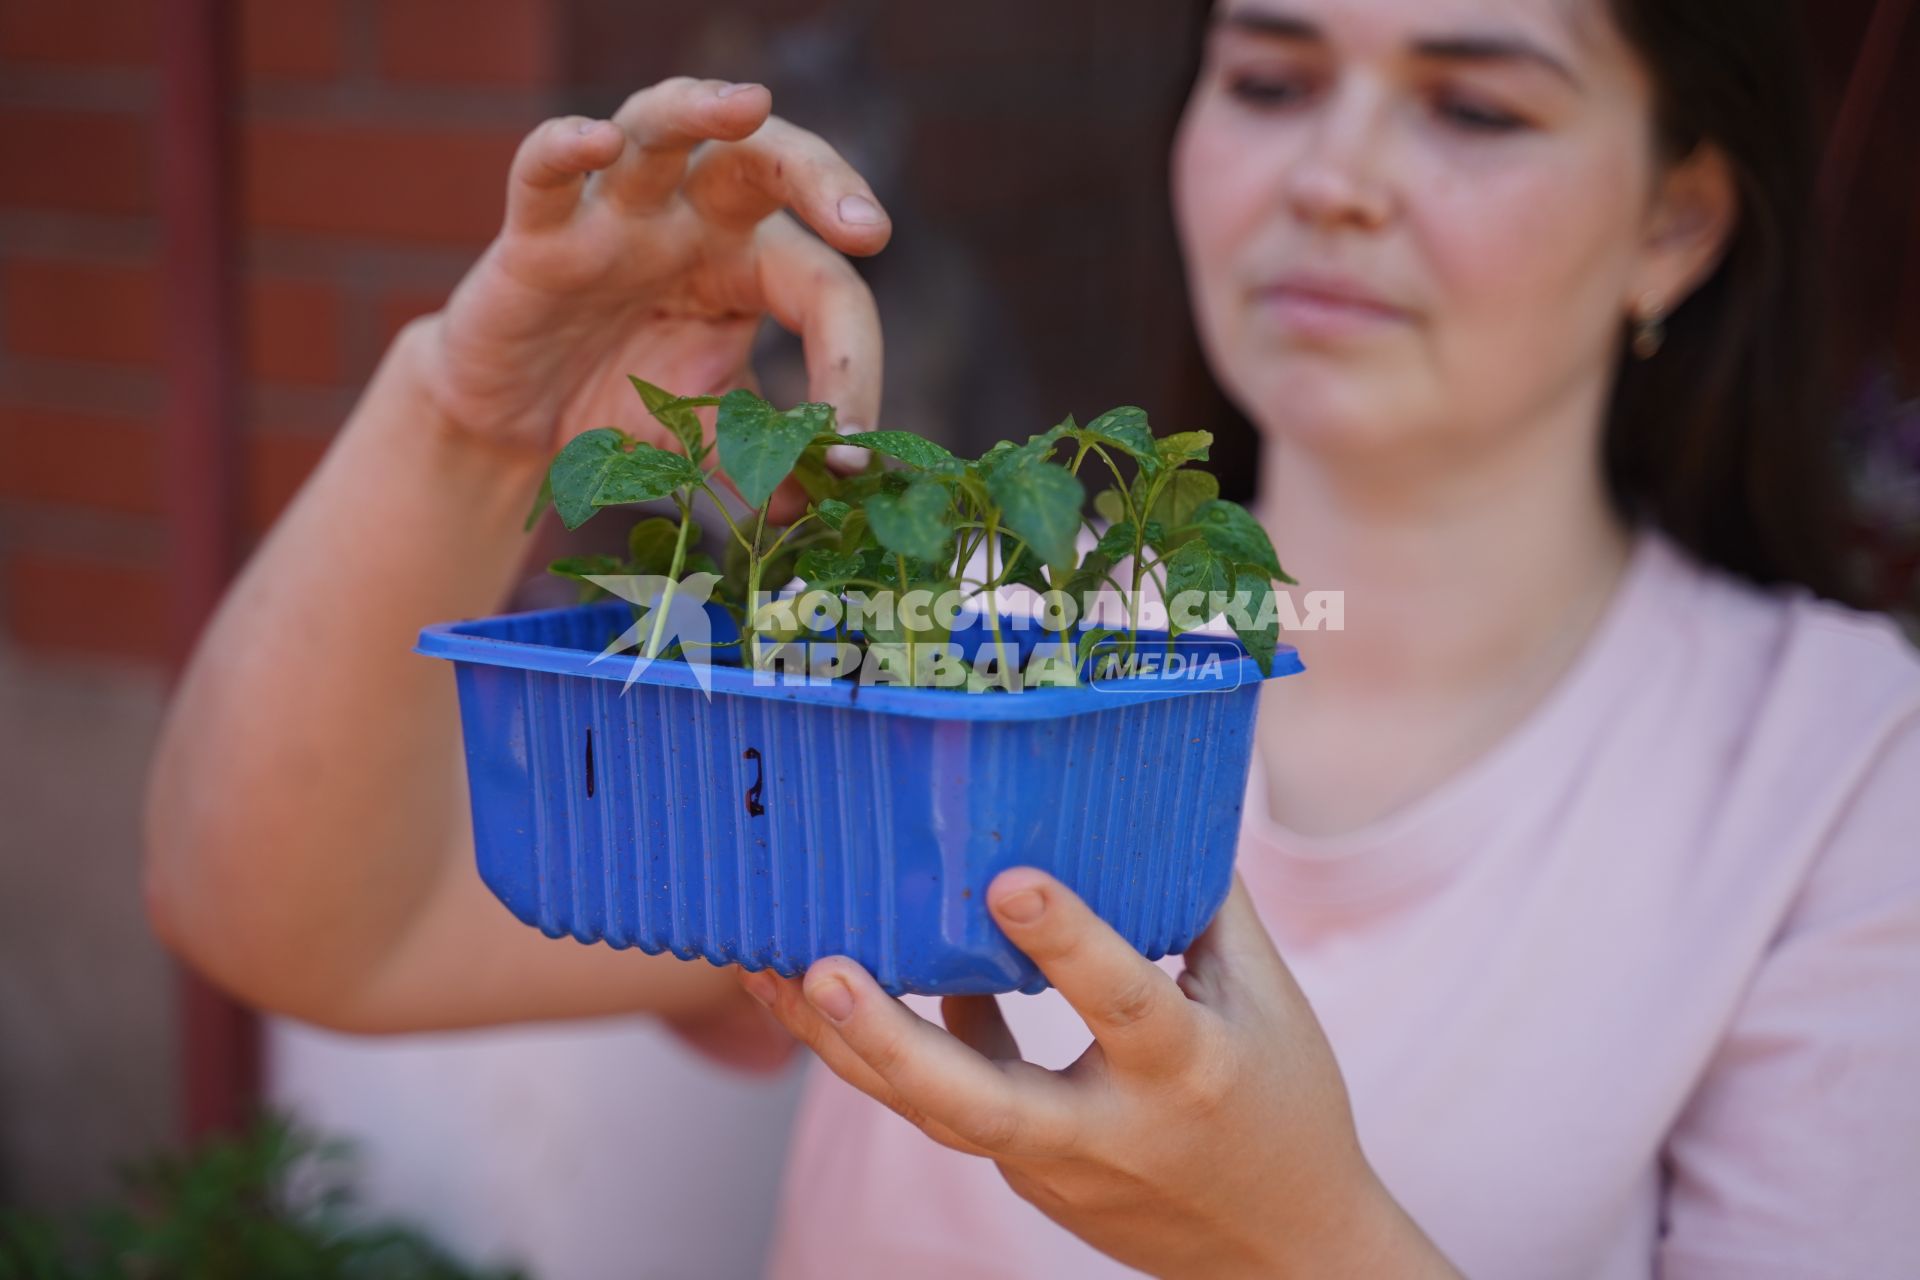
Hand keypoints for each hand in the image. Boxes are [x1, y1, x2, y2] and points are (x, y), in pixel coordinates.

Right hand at [411, 77, 888, 487]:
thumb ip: (758, 458)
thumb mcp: (703, 437)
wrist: (517, 424)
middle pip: (767, 158)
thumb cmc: (621, 401)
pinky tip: (595, 144)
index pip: (825, 290)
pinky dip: (564, 149)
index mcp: (753, 263)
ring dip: (701, 109)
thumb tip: (811, 502)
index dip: (849, 368)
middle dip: (825, 177)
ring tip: (749, 102)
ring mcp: (615, 216)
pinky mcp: (538, 235)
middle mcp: (694, 219)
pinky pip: (545, 173)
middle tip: (870, 232)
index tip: (853, 457)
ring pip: (660, 127)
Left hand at [741, 871, 1460, 1278]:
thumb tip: (1156, 795)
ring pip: (936, 1111)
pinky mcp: (1021, 1172)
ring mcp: (1053, 1164)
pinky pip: (945, 1104)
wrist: (1280, 1254)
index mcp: (1187, 1068)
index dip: (1068, 943)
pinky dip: (885, 1051)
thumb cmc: (1284, 1105)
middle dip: (892, 1045)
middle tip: (823, 972)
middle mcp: (1107, 1129)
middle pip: (981, 1104)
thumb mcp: (1266, 1000)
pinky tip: (821, 987)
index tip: (1010, 881)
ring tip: (770, 970)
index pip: (1122, 1004)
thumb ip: (1201, 902)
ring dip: (848, 1046)